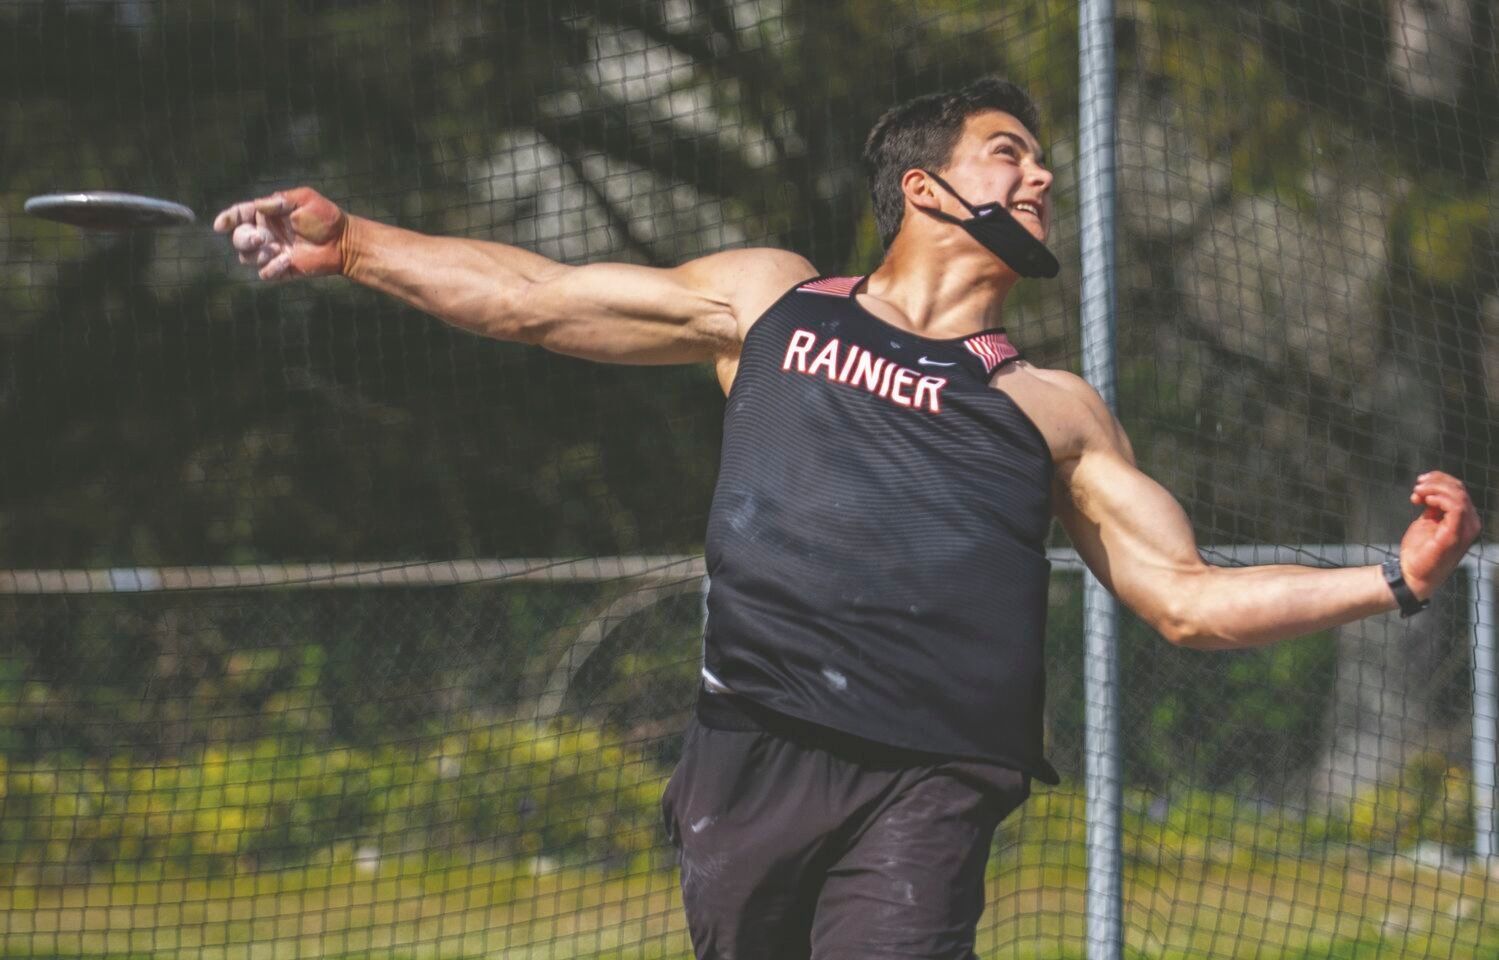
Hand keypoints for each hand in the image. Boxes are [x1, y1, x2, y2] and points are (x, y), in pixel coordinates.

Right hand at [212, 187, 346, 280]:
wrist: (343, 242)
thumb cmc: (325, 217)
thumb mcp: (304, 199)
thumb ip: (280, 201)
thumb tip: (257, 206)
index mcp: (267, 215)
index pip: (240, 215)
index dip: (228, 219)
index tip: (221, 225)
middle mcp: (265, 233)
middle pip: (239, 238)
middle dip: (244, 239)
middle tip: (261, 240)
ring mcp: (271, 252)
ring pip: (247, 257)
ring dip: (257, 254)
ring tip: (277, 250)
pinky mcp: (281, 269)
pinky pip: (264, 273)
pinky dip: (271, 268)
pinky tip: (287, 261)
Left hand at [1399, 471, 1481, 598]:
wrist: (1412, 574)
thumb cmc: (1420, 551)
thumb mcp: (1428, 522)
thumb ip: (1434, 508)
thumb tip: (1431, 491)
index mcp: (1464, 520)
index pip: (1459, 491)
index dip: (1439, 481)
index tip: (1418, 484)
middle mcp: (1470, 523)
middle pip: (1460, 490)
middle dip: (1436, 482)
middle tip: (1417, 486)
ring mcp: (1466, 530)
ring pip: (1459, 495)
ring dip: (1435, 488)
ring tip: (1417, 492)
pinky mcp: (1456, 534)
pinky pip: (1456, 508)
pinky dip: (1440, 499)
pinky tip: (1425, 500)